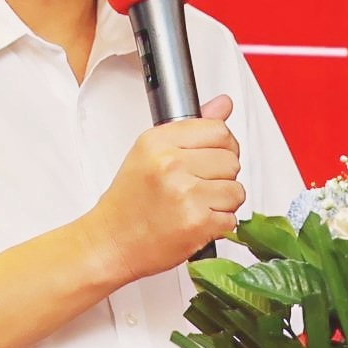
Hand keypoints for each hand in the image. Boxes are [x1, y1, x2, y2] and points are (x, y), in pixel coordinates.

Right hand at [92, 92, 244, 281]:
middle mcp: (170, 164)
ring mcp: (185, 194)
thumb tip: (223, 105)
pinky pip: (231, 218)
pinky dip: (218, 225)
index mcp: (158, 142)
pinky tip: (195, 223)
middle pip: (231, 160)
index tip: (211, 158)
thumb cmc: (129, 202)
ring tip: (195, 206)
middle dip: (222, 177)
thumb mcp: (150, 153)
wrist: (111, 242)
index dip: (222, 146)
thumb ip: (191, 129)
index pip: (218, 130)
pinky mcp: (196, 222)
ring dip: (222, 203)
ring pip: (236, 190)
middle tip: (198, 188)